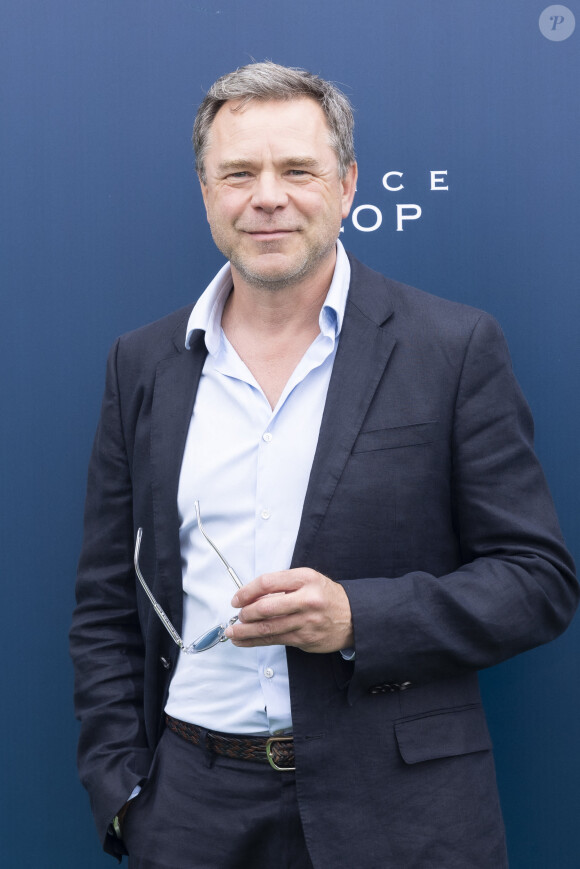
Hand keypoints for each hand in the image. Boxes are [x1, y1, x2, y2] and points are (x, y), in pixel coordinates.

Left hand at [225, 568, 353, 652]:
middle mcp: (306, 600)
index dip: (247, 591)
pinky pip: (275, 641)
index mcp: (305, 579)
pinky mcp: (305, 640)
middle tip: (237, 616)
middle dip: (245, 613)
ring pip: (268, 628)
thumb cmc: (325, 596)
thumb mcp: (307, 580)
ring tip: (232, 632)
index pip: (267, 583)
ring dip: (245, 631)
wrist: (354, 617)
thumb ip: (282, 585)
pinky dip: (255, 641)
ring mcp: (306, 622)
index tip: (237, 599)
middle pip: (265, 607)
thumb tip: (251, 597)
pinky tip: (244, 641)